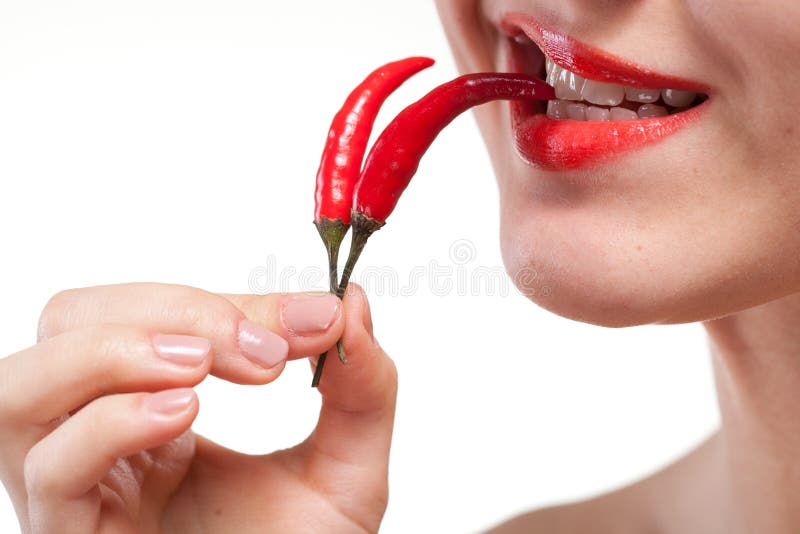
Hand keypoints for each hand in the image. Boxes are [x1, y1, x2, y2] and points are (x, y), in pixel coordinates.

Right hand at [0, 283, 395, 532]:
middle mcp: (105, 440)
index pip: (153, 317)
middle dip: (170, 311)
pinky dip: (109, 422)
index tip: (313, 319)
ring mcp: (80, 488)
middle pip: (70, 323)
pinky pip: (49, 466)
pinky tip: (179, 414)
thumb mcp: (347, 468)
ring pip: (22, 385)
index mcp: (161, 413)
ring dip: (115, 351)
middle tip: (261, 351)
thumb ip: (362, 391)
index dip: (229, 302)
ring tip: (202, 370)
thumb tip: (354, 304)